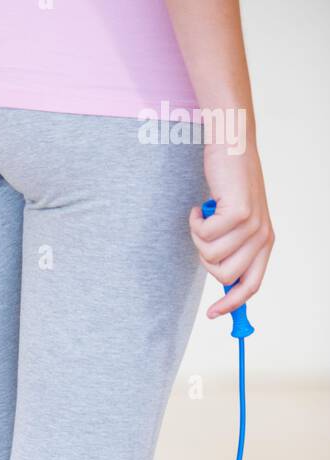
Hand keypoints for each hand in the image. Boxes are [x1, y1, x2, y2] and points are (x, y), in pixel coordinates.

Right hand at [190, 141, 273, 319]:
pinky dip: (194, 223)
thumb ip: (234, 251)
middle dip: (205, 260)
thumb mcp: (235, 223)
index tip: (212, 314)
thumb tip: (224, 288)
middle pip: (224, 275)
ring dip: (197, 238)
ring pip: (211, 255)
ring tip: (202, 217)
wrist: (231, 145)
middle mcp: (262, 235)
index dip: (231, 305)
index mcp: (265, 242)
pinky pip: (204, 236)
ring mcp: (252, 224)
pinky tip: (199, 207)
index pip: (251, 285)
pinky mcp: (238, 212)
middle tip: (203, 236)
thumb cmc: (229, 185)